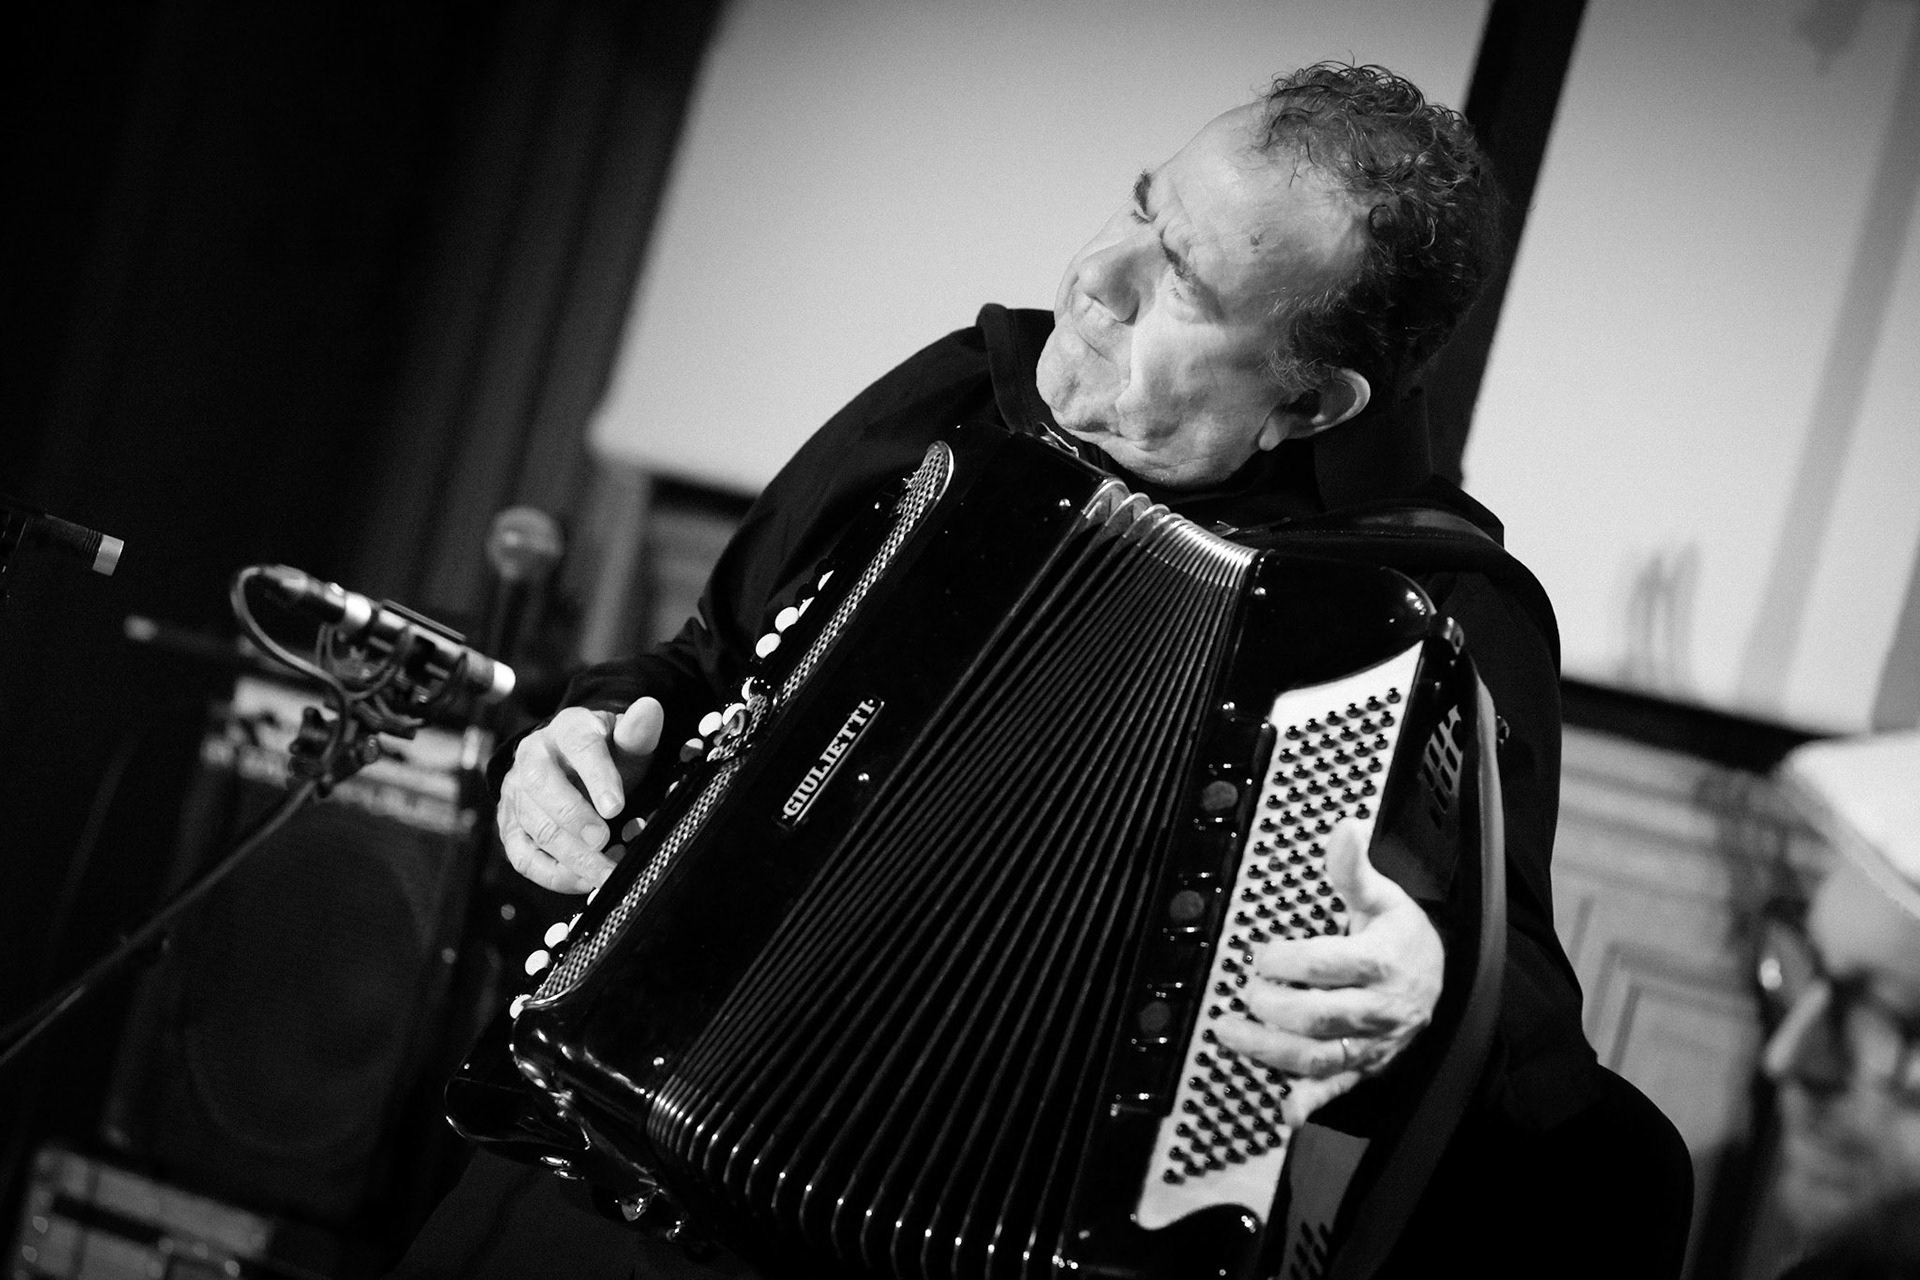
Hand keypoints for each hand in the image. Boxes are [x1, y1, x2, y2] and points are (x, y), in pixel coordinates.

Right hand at [496, 698, 663, 892]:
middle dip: (574, 817)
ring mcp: (517, 792)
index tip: (616, 806)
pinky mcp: (510, 825)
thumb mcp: (626, 740)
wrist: (571, 764)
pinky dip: (552, 874)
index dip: (597, 776)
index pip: (580, 745)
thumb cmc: (606, 754)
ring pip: (534, 824)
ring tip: (605, 870)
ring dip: (570, 853)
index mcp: (568, 729)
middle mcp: (533, 757)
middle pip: (543, 786)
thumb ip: (638, 731)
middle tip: (604, 841)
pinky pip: (522, 855)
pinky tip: (583, 880)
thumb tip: (650, 708)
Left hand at [1212, 818, 1444, 1127]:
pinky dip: (1311, 1102)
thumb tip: (1344, 827)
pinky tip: (1285, 1111)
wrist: (1441, 977)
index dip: (1286, 961)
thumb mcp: (1384, 896)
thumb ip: (1354, 869)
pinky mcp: (1366, 1067)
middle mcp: (1381, 1009)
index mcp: (1384, 961)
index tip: (1259, 954)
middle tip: (1244, 990)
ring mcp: (1373, 1044)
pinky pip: (1339, 1089)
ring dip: (1270, 1051)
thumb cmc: (1401, 932)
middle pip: (1320, 1016)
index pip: (1328, 965)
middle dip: (1273, 1006)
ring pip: (1320, 1057)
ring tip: (1229, 1033)